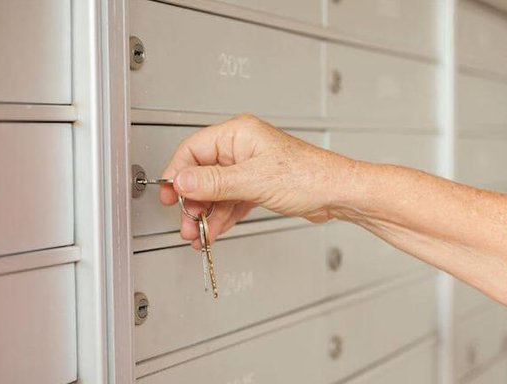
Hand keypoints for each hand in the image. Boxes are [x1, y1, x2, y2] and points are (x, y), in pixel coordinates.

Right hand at [159, 114, 350, 247]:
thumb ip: (214, 183)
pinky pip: (230, 201)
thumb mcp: (254, 180)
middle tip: (188, 222)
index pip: (193, 150)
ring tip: (199, 234)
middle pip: (202, 174)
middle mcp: (242, 148)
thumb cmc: (309, 176)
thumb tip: (182, 182)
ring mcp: (250, 168)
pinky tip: (215, 230)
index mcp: (238, 134)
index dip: (178, 174)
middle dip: (193, 202)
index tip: (170, 196)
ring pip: (216, 191)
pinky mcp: (258, 185)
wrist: (337, 194)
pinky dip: (222, 217)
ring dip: (206, 214)